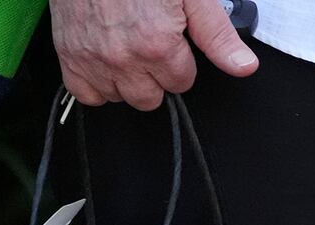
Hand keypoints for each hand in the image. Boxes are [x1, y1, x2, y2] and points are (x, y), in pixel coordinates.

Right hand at [49, 0, 257, 110]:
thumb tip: (243, 67)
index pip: (181, 83)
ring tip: (126, 47)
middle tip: (149, 44)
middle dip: (155, 76)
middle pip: (150, 98)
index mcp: (157, 46)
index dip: (179, 62)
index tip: (171, 41)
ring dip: (126, 79)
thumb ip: (217, 36)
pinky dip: (97, 83)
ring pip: (120, 97)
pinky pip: (87, 94)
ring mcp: (95, 60)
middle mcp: (125, 59)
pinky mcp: (71, 57)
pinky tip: (106, 61)